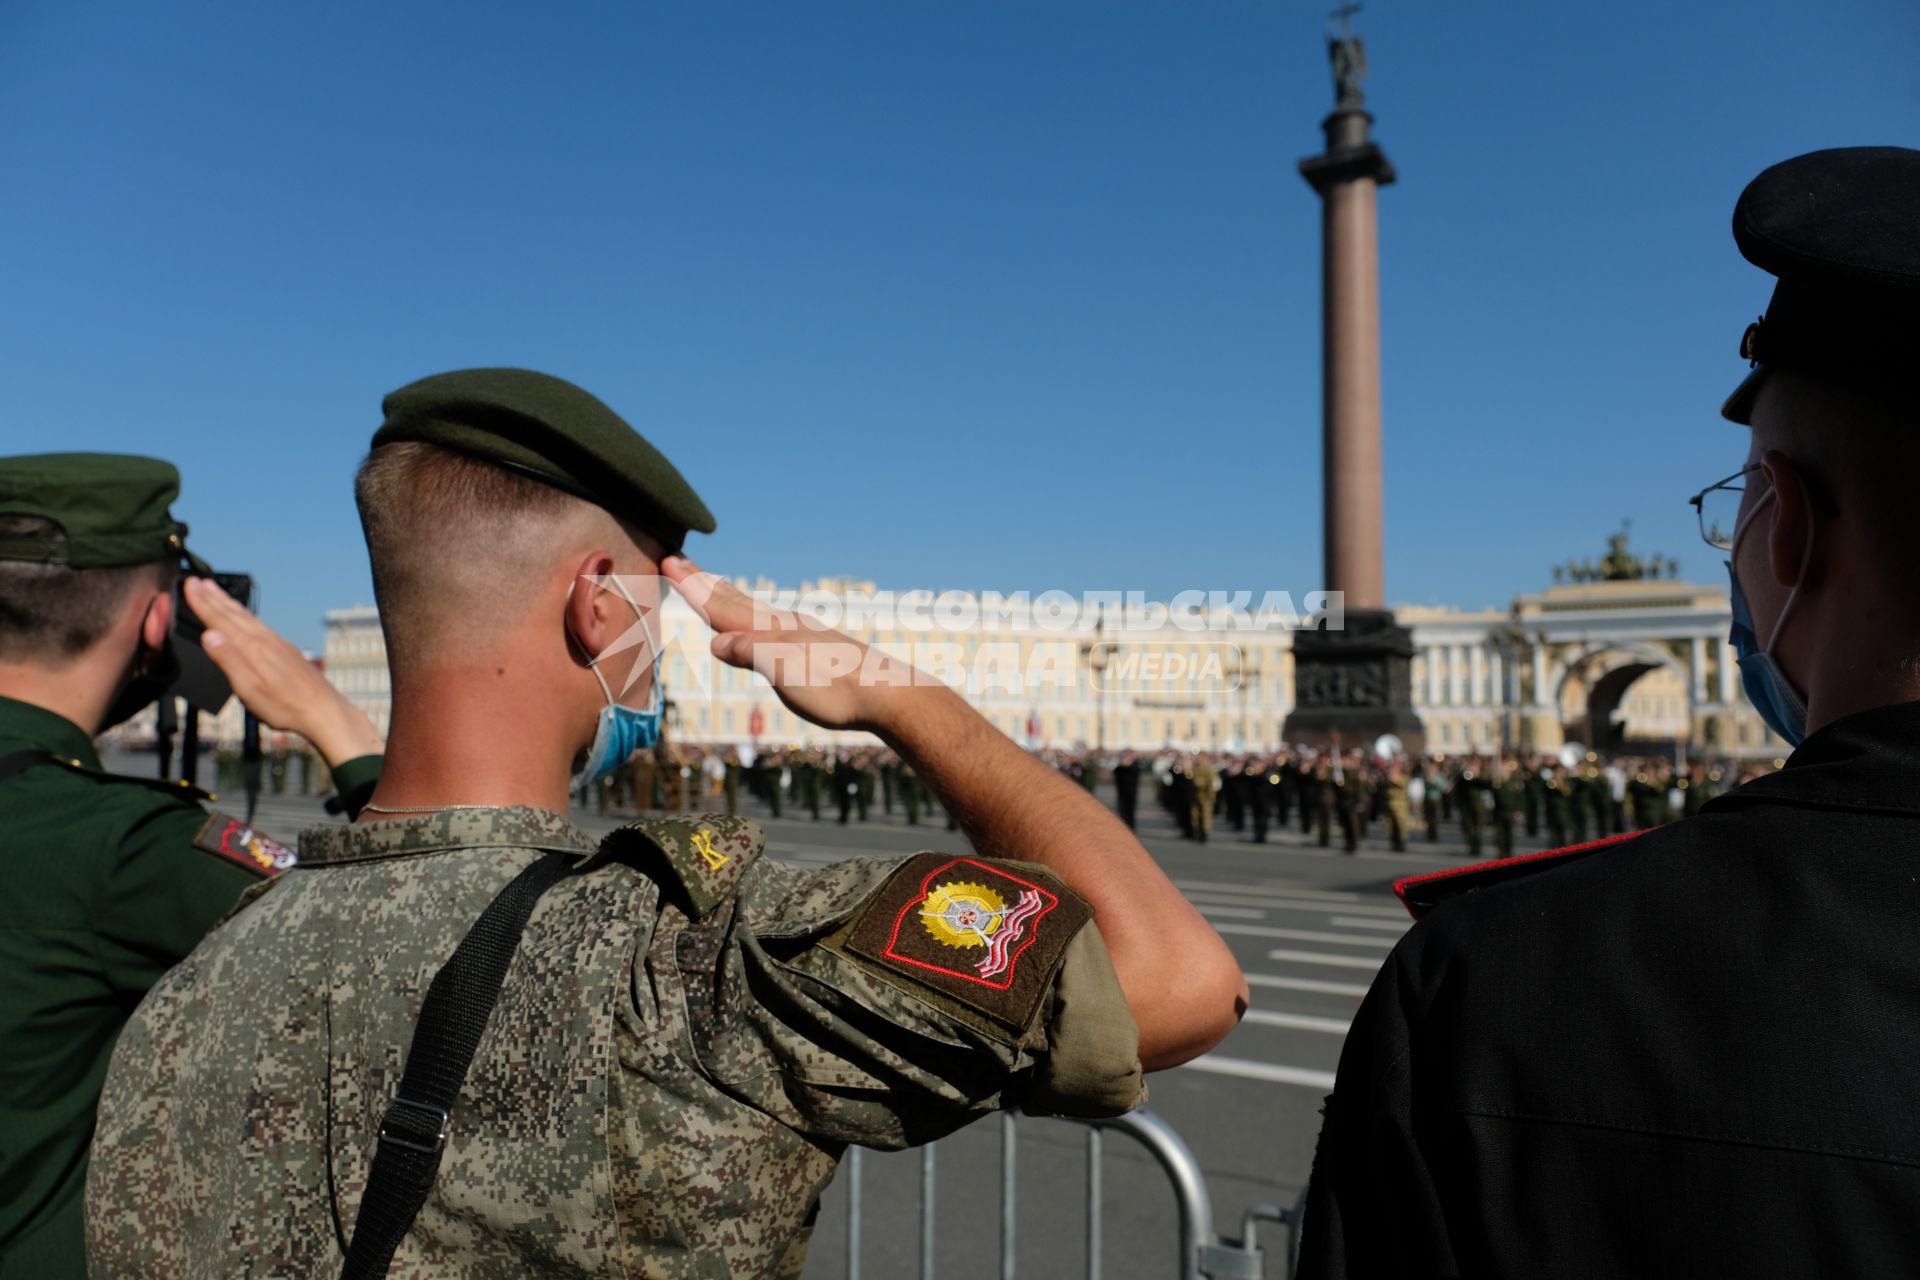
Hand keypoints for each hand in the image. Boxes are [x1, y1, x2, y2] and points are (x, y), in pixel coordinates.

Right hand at [183, 577, 384, 764]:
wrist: (324, 710)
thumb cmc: (285, 705)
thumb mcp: (250, 689)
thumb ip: (229, 661)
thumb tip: (208, 634)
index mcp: (251, 648)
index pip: (220, 620)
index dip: (202, 603)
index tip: (189, 585)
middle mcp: (264, 639)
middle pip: (233, 614)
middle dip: (213, 597)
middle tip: (196, 581)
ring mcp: (277, 643)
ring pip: (247, 617)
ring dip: (228, 602)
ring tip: (215, 590)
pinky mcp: (285, 650)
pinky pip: (259, 624)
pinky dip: (245, 614)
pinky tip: (245, 617)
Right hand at [662, 555, 922, 732]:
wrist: (888, 695)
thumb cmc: (836, 689)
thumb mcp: (786, 672)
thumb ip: (751, 652)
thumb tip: (715, 640)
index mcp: (772, 630)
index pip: (722, 605)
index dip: (693, 587)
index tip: (668, 561)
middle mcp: (785, 625)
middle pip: (736, 600)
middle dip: (705, 583)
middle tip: (680, 561)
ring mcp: (803, 635)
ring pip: (756, 610)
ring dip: (729, 597)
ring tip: (715, 586)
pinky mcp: (818, 648)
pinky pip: (773, 624)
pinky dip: (755, 617)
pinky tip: (766, 623)